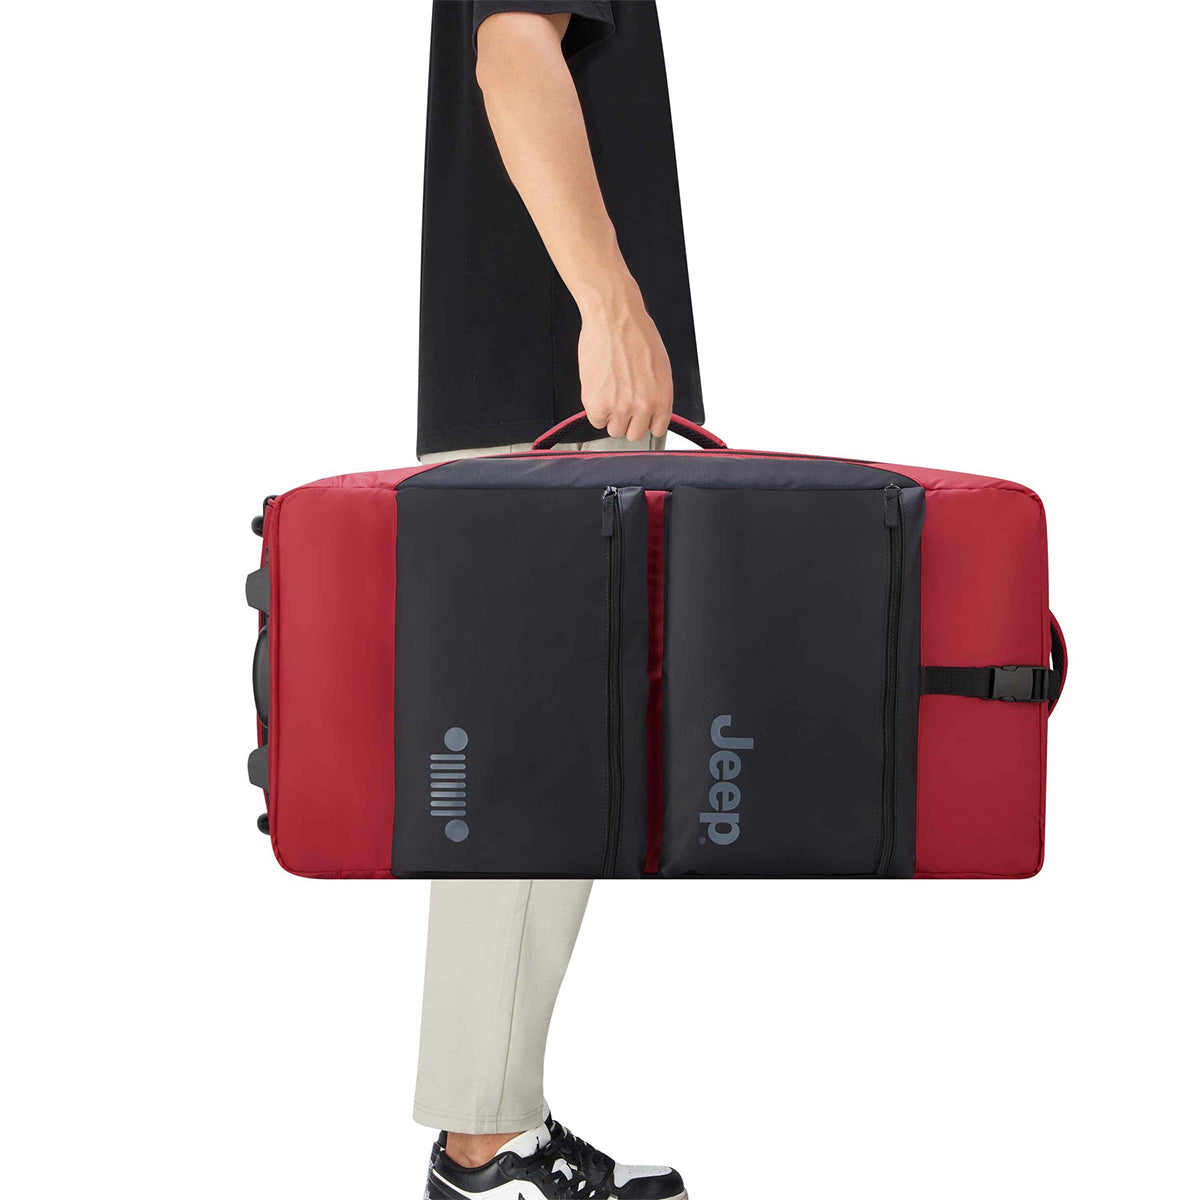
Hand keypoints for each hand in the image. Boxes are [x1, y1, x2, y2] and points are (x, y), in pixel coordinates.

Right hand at [576, 279, 672, 442]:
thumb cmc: (636, 334)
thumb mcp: (660, 368)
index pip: (657, 429)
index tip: (640, 416)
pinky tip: (599, 389)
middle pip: (635, 434)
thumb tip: (650, 411)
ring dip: (611, 415)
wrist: (614, 318)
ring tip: (609, 392)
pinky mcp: (597, 403)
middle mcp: (643, 406)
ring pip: (614, 430)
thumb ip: (656, 393)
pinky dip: (596, 409)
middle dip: (628, 421)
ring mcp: (619, 407)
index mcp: (662, 398)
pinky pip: (596, 421)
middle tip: (621, 401)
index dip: (646, 421)